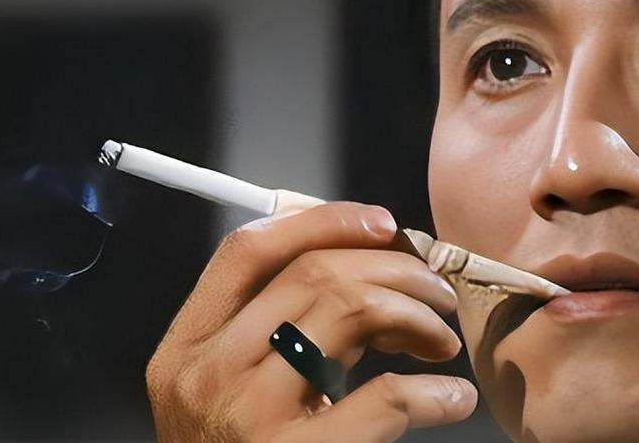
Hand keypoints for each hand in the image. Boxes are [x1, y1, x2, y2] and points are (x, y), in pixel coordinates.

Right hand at [146, 201, 477, 441]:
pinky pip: (385, 400)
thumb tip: (367, 259)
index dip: (322, 221)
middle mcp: (206, 372)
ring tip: (441, 338)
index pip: (247, 250)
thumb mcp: (234, 384)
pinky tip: (452, 399)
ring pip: (349, 311)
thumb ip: (276, 326)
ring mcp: (245, 417)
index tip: (383, 223)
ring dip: (415, 312)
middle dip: (393, 268)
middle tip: (436, 292)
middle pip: (314, 274)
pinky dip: (434, 393)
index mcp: (186, 345)